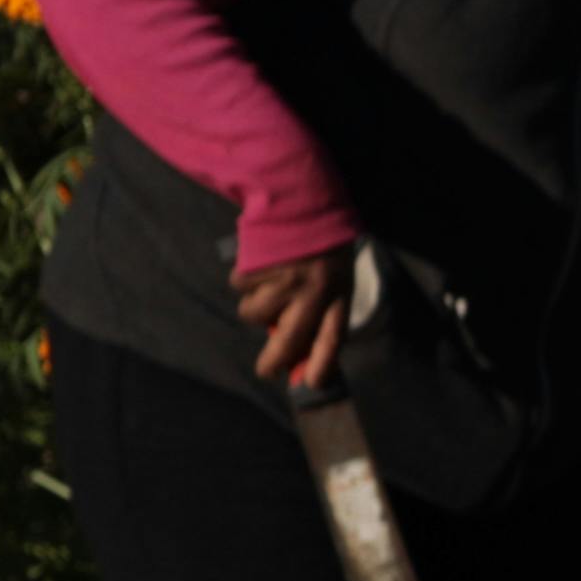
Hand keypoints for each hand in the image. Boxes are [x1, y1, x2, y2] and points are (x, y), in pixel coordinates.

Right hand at [234, 250, 348, 390]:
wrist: (303, 197)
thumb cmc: (321, 243)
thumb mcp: (334, 274)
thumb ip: (318, 307)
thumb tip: (290, 346)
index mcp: (339, 290)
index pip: (333, 335)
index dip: (322, 362)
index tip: (311, 383)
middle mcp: (314, 289)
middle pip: (290, 337)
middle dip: (275, 359)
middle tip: (266, 370)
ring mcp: (285, 279)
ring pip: (255, 314)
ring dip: (255, 307)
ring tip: (268, 285)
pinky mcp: (260, 266)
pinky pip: (241, 287)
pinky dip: (245, 280)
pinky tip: (260, 263)